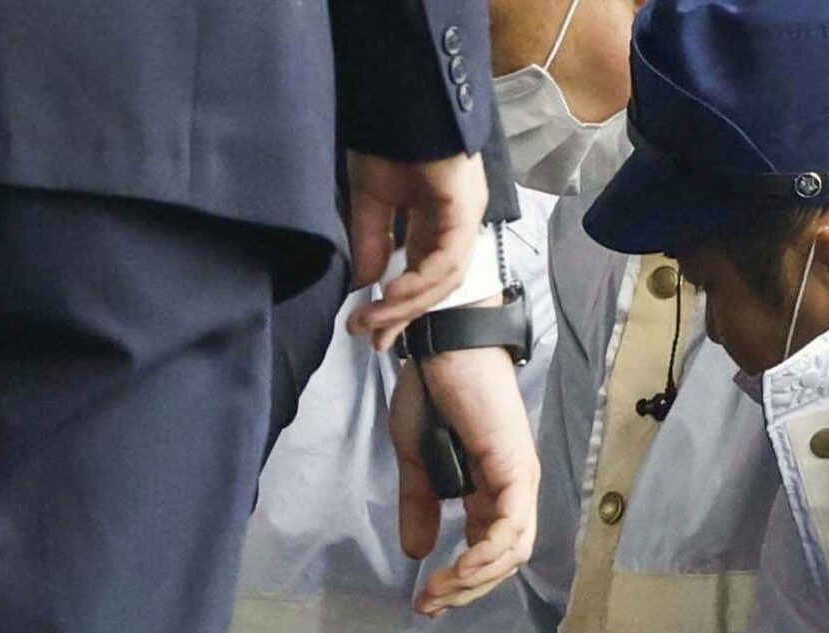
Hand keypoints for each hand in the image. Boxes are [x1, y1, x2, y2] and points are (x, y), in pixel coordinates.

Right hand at [345, 149, 489, 348]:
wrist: (401, 97)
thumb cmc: (387, 137)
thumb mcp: (370, 198)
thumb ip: (371, 241)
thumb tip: (364, 283)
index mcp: (436, 219)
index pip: (422, 275)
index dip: (396, 307)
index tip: (369, 330)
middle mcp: (456, 222)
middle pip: (436, 286)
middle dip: (403, 316)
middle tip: (373, 340)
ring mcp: (464, 217)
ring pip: (443, 279)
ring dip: (408, 305)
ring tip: (376, 319)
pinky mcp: (464, 209)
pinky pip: (446, 259)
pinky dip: (420, 282)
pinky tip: (392, 294)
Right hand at [392, 347, 538, 611]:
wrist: (441, 344)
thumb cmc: (431, 391)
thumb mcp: (416, 459)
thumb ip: (420, 505)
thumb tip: (417, 553)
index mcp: (491, 489)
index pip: (489, 551)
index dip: (461, 583)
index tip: (425, 601)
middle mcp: (513, 489)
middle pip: (505, 560)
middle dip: (467, 591)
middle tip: (429, 605)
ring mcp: (519, 478)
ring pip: (512, 551)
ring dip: (475, 580)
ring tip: (439, 592)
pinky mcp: (515, 467)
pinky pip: (511, 526)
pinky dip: (488, 554)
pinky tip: (460, 569)